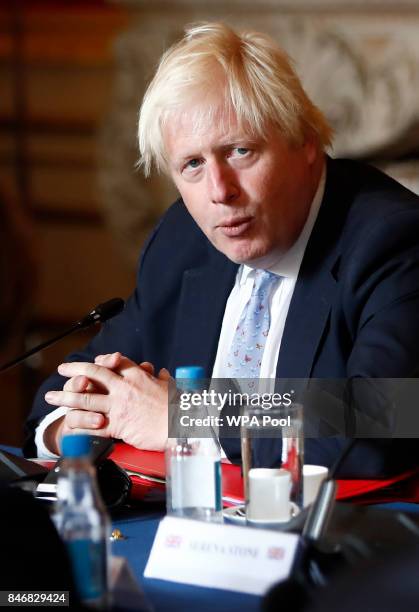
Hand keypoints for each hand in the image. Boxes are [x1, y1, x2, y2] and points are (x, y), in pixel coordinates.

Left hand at [44, 353, 170, 450]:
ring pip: (86, 399)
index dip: (101, 361)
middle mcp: (125, 388)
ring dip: (66, 397)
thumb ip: (162, 379)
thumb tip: (161, 374)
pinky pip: (94, 425)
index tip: (94, 361)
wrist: (181, 425)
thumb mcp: (171, 386)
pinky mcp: (118, 426)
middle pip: (94, 374)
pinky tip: (69, 426)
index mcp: (138, 376)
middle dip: (74, 371)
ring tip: (52, 397)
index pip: (114, 363)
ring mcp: (119, 406)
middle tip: (62, 370)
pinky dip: (80, 425)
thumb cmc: (178, 407)